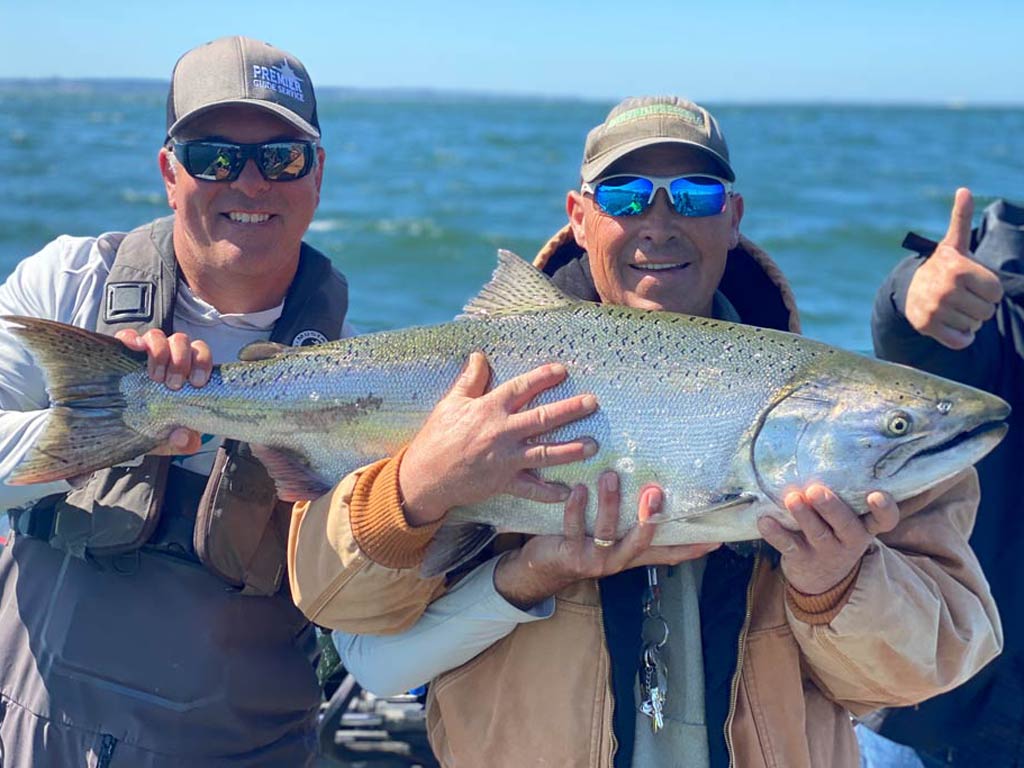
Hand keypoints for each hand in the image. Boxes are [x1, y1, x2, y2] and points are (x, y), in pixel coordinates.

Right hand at [115, 328, 212, 454]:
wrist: (119, 429)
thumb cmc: (152, 427)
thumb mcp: (169, 438)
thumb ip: (183, 442)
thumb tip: (186, 439)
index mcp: (186, 372)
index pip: (200, 353)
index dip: (202, 362)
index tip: (196, 382)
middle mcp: (168, 357)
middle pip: (182, 341)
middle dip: (181, 360)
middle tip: (174, 384)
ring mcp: (146, 353)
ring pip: (158, 336)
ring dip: (160, 352)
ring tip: (155, 376)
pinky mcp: (122, 352)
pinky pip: (128, 336)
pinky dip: (131, 338)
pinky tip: (134, 348)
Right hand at [399, 352, 600, 524]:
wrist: (425, 476)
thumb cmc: (437, 437)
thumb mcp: (450, 404)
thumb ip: (470, 381)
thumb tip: (478, 356)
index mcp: (489, 409)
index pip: (521, 388)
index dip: (542, 377)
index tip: (562, 370)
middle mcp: (502, 432)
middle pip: (543, 418)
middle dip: (570, 409)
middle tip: (592, 403)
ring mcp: (505, 459)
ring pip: (545, 452)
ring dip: (572, 449)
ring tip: (594, 445)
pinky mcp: (504, 482)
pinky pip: (532, 489)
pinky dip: (550, 491)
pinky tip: (568, 491)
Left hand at [494, 471, 721, 609]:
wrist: (541, 568)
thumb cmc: (579, 543)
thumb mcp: (609, 537)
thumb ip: (629, 522)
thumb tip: (650, 492)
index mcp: (630, 555)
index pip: (667, 552)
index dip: (690, 548)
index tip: (715, 539)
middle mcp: (617, 560)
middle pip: (641, 542)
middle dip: (649, 517)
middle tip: (654, 491)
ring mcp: (594, 559)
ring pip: (608, 531)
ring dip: (609, 503)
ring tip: (610, 476)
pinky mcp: (570, 554)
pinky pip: (574, 527)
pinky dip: (576, 507)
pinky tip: (578, 489)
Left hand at [757, 484, 899, 594]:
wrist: (821, 578)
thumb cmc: (835, 531)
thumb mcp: (847, 518)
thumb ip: (842, 493)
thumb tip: (822, 448)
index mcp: (865, 525)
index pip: (885, 520)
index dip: (884, 509)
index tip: (876, 495)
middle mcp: (850, 539)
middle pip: (846, 525)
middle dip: (831, 507)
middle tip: (816, 490)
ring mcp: (826, 551)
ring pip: (817, 534)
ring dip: (804, 516)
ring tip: (791, 498)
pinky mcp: (802, 558)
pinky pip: (789, 546)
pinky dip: (776, 533)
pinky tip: (765, 520)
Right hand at [905, 187, 1002, 349]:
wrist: (909, 291)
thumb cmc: (942, 268)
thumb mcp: (953, 244)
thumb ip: (961, 219)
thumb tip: (964, 190)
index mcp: (958, 268)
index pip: (996, 292)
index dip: (988, 290)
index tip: (972, 284)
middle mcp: (945, 289)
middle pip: (987, 312)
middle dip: (979, 307)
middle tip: (962, 298)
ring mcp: (935, 309)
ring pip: (974, 326)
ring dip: (968, 321)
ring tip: (953, 309)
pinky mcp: (927, 327)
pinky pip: (961, 341)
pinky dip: (961, 337)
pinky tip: (950, 325)